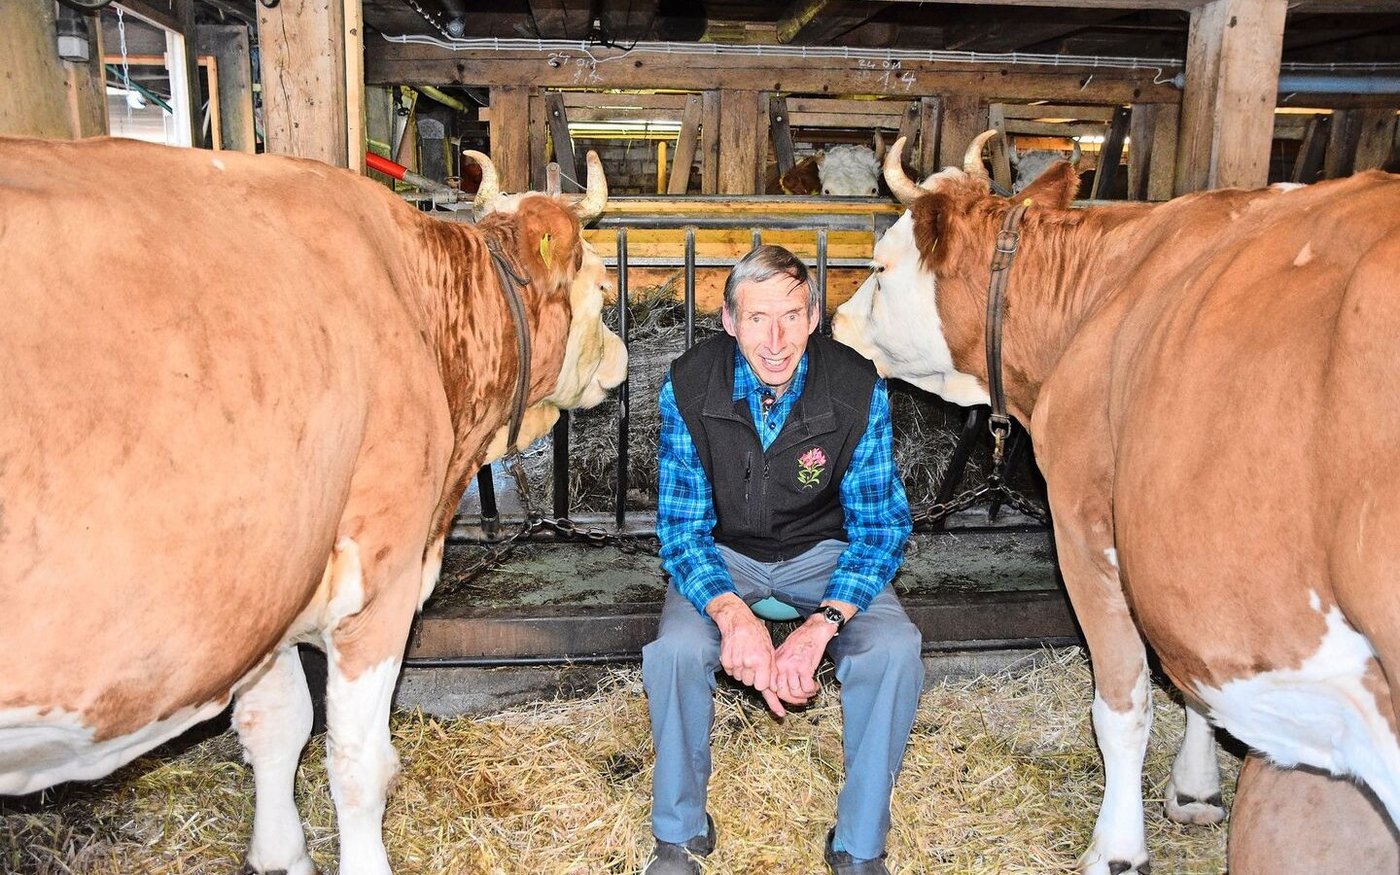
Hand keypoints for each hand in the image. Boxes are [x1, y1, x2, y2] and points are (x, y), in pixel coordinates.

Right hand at [706, 594, 785, 715]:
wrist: (737, 621)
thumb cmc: (756, 634)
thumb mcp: (770, 650)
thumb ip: (771, 670)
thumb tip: (773, 689)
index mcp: (763, 660)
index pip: (763, 686)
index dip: (764, 684)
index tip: (769, 693)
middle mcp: (749, 662)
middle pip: (751, 684)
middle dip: (754, 677)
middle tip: (753, 662)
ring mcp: (736, 663)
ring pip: (741, 679)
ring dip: (744, 672)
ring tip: (745, 656)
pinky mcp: (726, 662)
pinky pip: (732, 673)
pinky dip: (734, 668)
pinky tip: (737, 656)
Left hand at [771, 617, 835, 706]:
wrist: (814, 630)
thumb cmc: (800, 641)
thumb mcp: (783, 654)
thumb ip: (780, 669)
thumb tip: (779, 688)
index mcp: (775, 663)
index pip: (771, 687)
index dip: (778, 700)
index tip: (784, 706)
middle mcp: (781, 666)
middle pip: (783, 693)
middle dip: (794, 701)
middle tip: (802, 700)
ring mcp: (792, 667)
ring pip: (795, 693)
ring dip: (806, 695)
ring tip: (811, 691)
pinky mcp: (804, 667)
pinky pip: (807, 688)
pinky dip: (813, 690)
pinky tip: (816, 686)